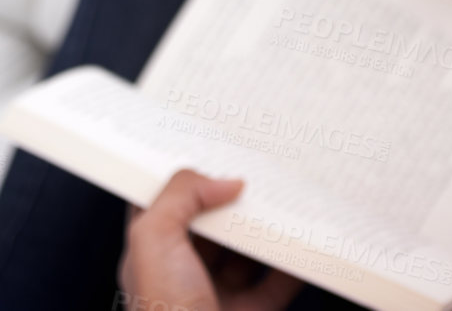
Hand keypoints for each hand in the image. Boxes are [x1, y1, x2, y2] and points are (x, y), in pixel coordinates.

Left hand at [118, 169, 301, 310]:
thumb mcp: (153, 240)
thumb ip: (180, 197)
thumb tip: (220, 180)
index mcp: (150, 254)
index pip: (164, 205)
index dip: (185, 181)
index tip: (211, 156)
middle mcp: (182, 275)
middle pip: (212, 226)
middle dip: (234, 203)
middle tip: (257, 178)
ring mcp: (216, 296)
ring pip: (246, 253)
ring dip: (265, 230)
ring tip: (284, 205)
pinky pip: (276, 282)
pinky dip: (292, 264)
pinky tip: (301, 246)